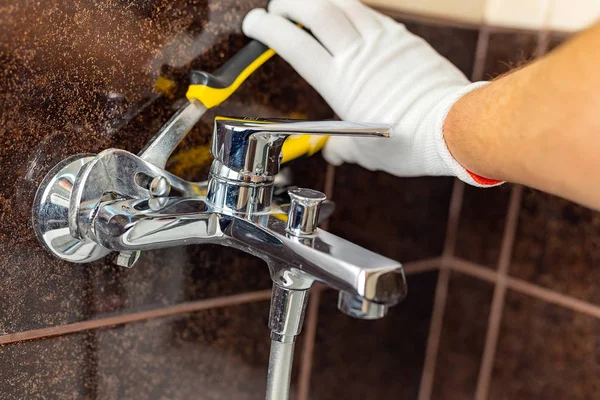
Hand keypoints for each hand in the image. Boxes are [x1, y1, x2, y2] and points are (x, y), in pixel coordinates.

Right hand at [243, 0, 494, 185]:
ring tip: (307, 4)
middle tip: (277, 7)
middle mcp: (357, 55)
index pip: (294, 44)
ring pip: (343, 4)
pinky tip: (347, 14)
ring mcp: (381, 41)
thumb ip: (344, 148)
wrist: (450, 125)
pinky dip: (351, 9)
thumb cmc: (409, 141)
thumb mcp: (366, 151)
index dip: (268, 29)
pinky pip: (371, 14)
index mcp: (340, 83)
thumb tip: (335, 152)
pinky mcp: (402, 37)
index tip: (254, 23)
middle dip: (289, 2)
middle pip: (316, 11)